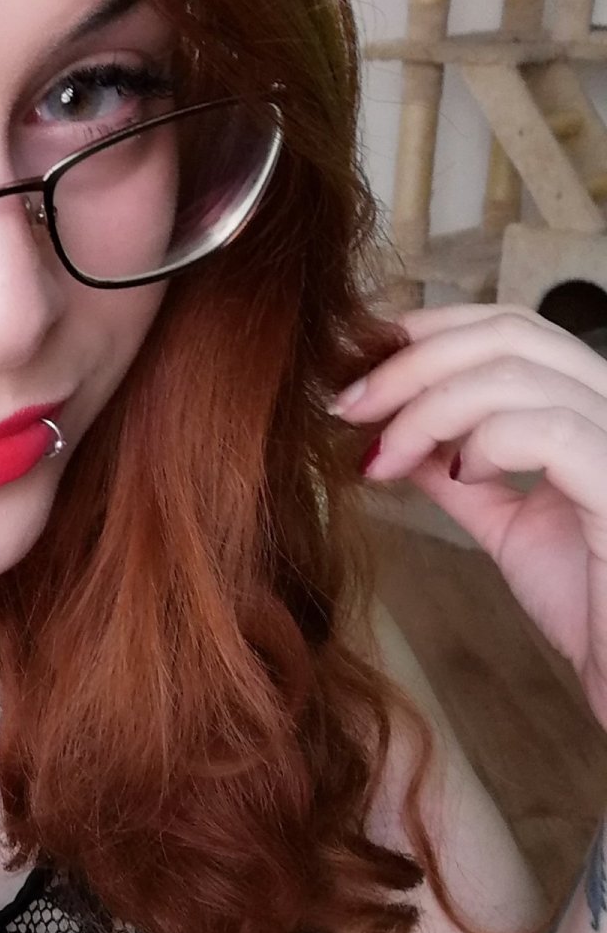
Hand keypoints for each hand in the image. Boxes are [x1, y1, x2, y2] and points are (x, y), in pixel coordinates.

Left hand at [331, 302, 606, 728]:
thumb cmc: (594, 606)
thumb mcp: (511, 527)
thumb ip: (464, 477)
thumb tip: (400, 440)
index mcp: (593, 406)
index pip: (513, 326)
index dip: (430, 330)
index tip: (361, 363)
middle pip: (507, 332)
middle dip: (411, 361)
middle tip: (349, 406)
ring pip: (515, 372)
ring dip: (426, 406)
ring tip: (384, 454)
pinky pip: (545, 429)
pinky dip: (484, 442)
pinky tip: (460, 477)